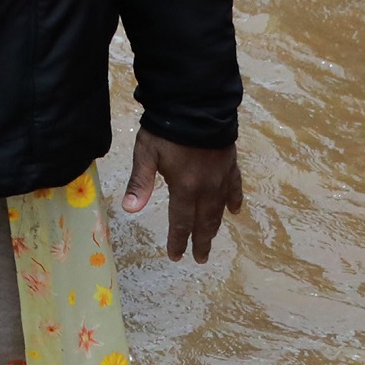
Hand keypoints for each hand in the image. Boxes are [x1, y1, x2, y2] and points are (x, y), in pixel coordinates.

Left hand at [121, 128, 243, 261]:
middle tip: (200, 258)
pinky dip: (234, 200)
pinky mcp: (230, 164)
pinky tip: (234, 210)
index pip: (181, 222)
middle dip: (200, 240)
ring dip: (215, 226)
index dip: (178, 240)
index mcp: (185, 188)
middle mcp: (207, 188)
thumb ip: (140, 182)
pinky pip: (235, 187)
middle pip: (204, 221)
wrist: (196, 106)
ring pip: (219, 208)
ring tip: (212, 239)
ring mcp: (222, 177)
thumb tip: (130, 210)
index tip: (176, 257)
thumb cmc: (167, 129)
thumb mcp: (146, 153)